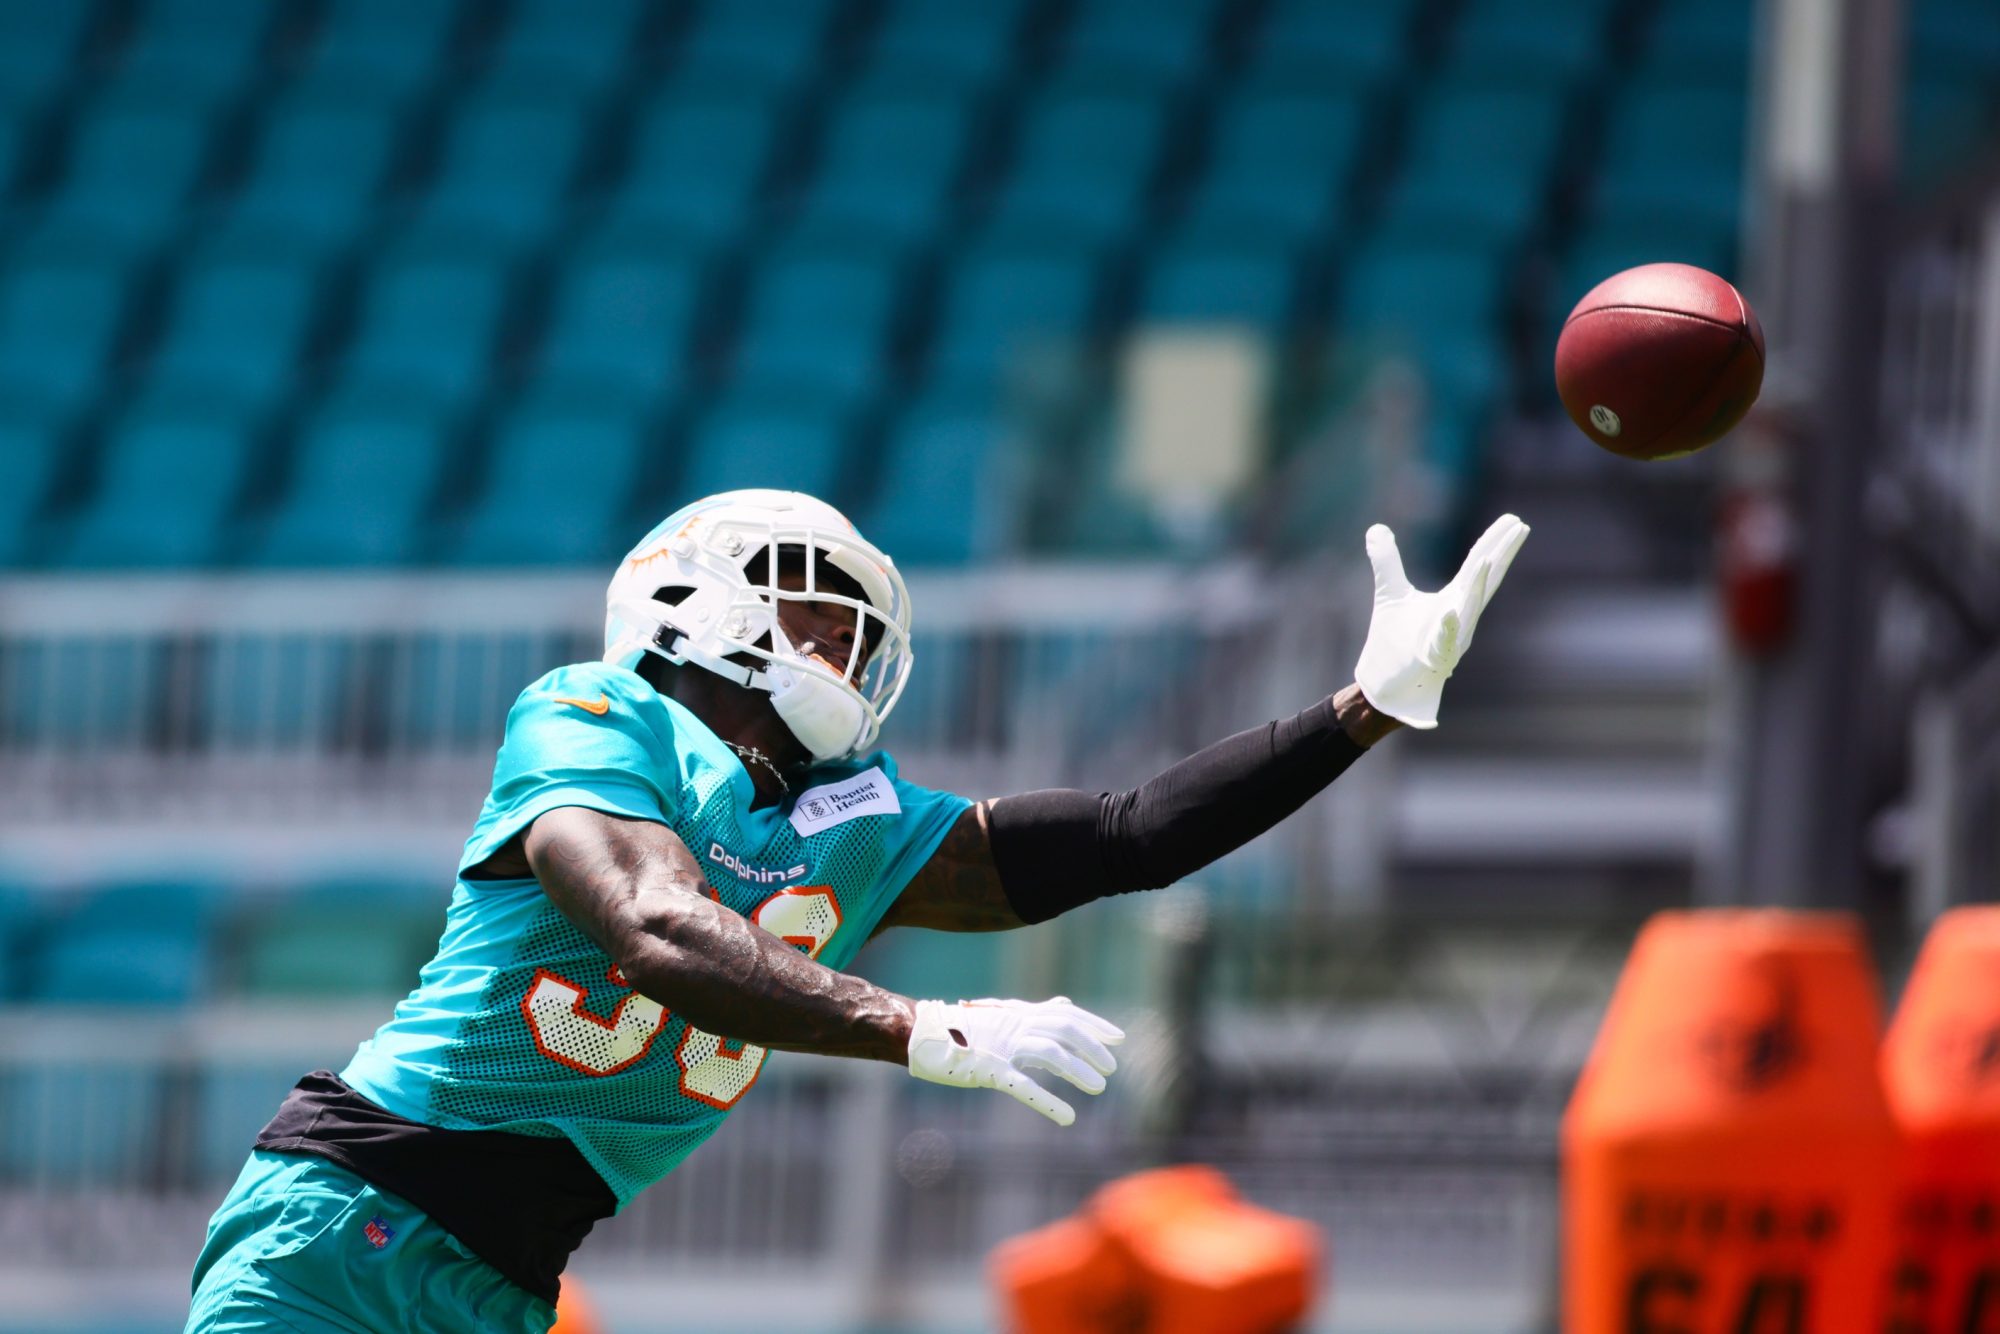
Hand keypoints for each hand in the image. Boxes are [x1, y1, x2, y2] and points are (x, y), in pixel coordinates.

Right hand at [906, 996, 1123, 1125]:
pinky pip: (1023, 1086)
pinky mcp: (989, 1070)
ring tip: (1098, 1087)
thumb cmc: (963, 1029)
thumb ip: (1036, 1013)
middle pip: (1064, 1029)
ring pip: (1050, 1053)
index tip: (1118, 1037)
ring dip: (1078, 1070)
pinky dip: (1048, 1101)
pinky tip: (1067, 1117)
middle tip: (1110, 1067)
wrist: (923, 1034)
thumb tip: (1064, 1005)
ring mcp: (1003, 1047)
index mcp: (1020, 1013)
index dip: (1095, 1024)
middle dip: (1092, 1047)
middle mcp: (1016, 1025)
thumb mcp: (1003, 1015)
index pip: (1066, 1013)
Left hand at [1354, 514, 1529, 729]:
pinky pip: (1442, 644)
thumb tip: (1376, 527)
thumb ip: (1388, 561)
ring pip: (1467, 611)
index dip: (1494, 543)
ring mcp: (1449, 641)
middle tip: (1519, 527)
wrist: (1384, 686)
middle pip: (1483, 582)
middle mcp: (1458, 618)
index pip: (1477, 566)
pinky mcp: (1432, 663)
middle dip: (1500, 555)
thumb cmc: (1395, 643)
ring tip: (1486, 559)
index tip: (1515, 520)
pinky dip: (1447, 629)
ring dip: (1476, 586)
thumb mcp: (1391, 593)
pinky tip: (1448, 611)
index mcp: (1453, 600)